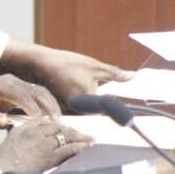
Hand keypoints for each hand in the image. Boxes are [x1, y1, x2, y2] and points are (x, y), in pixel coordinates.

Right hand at [0, 39, 133, 105]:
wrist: (40, 62)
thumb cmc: (66, 63)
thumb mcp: (94, 66)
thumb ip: (115, 73)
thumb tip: (134, 76)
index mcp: (86, 99)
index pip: (104, 109)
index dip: (109, 105)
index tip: (110, 103)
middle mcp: (75, 108)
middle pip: (93, 111)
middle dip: (95, 102)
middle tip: (87, 88)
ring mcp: (65, 109)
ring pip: (82, 110)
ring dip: (84, 102)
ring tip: (76, 86)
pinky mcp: (58, 107)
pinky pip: (71, 108)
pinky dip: (73, 100)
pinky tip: (69, 89)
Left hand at [0, 74, 60, 127]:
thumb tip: (5, 123)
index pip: (22, 96)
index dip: (34, 110)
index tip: (42, 123)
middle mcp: (10, 80)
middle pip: (35, 91)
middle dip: (48, 107)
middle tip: (58, 123)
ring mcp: (16, 82)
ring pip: (40, 91)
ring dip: (51, 105)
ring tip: (59, 121)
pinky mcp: (20, 87)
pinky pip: (38, 93)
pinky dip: (47, 103)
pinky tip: (53, 116)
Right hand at [0, 120, 91, 172]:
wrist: (0, 173)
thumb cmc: (1, 163)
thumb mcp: (7, 144)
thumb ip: (19, 137)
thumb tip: (29, 139)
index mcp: (23, 128)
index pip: (44, 123)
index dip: (57, 126)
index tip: (63, 129)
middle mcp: (34, 132)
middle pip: (57, 128)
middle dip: (71, 131)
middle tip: (81, 134)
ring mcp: (43, 144)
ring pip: (66, 136)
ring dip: (79, 138)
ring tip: (90, 139)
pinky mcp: (49, 156)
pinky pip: (68, 149)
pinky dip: (80, 147)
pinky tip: (87, 146)